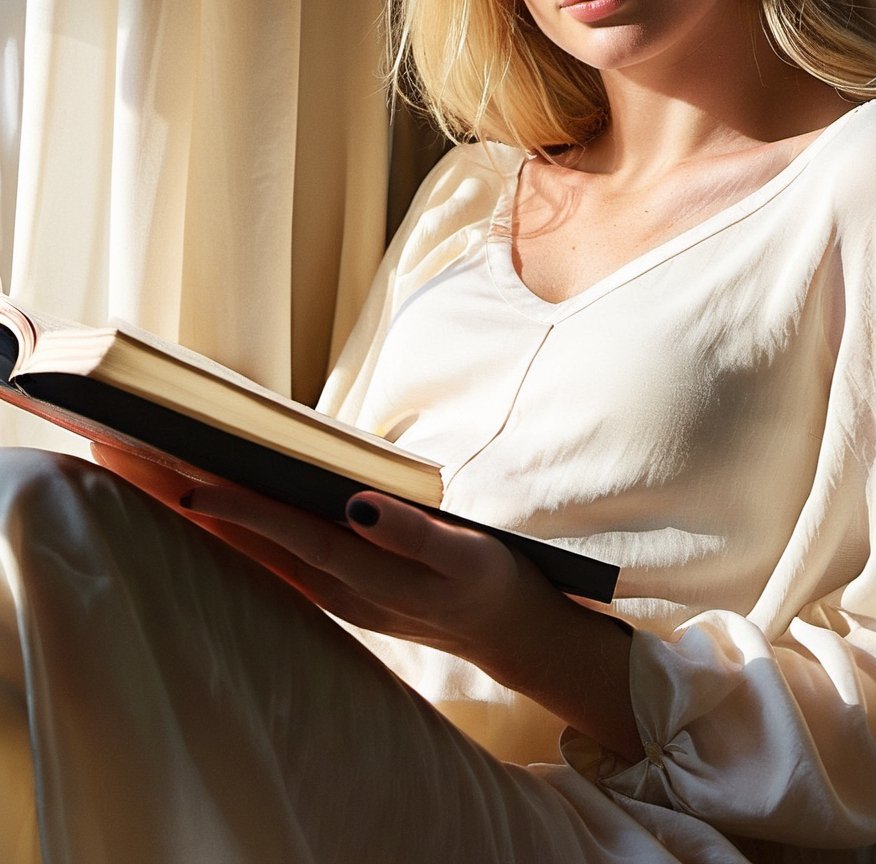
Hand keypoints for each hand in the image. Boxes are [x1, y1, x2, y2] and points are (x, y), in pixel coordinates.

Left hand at [176, 482, 536, 666]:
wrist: (507, 632)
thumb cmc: (491, 580)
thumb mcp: (466, 554)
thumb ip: (413, 531)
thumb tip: (357, 505)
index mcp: (362, 574)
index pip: (286, 533)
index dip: (238, 507)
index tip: (190, 484)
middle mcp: (335, 589)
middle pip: (255, 545)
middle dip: (199, 507)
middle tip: (144, 468)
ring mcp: (333, 593)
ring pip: (258, 553)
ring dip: (210, 519)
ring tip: (160, 479)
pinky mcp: (339, 590)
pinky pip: (275, 559)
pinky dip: (241, 532)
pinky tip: (219, 512)